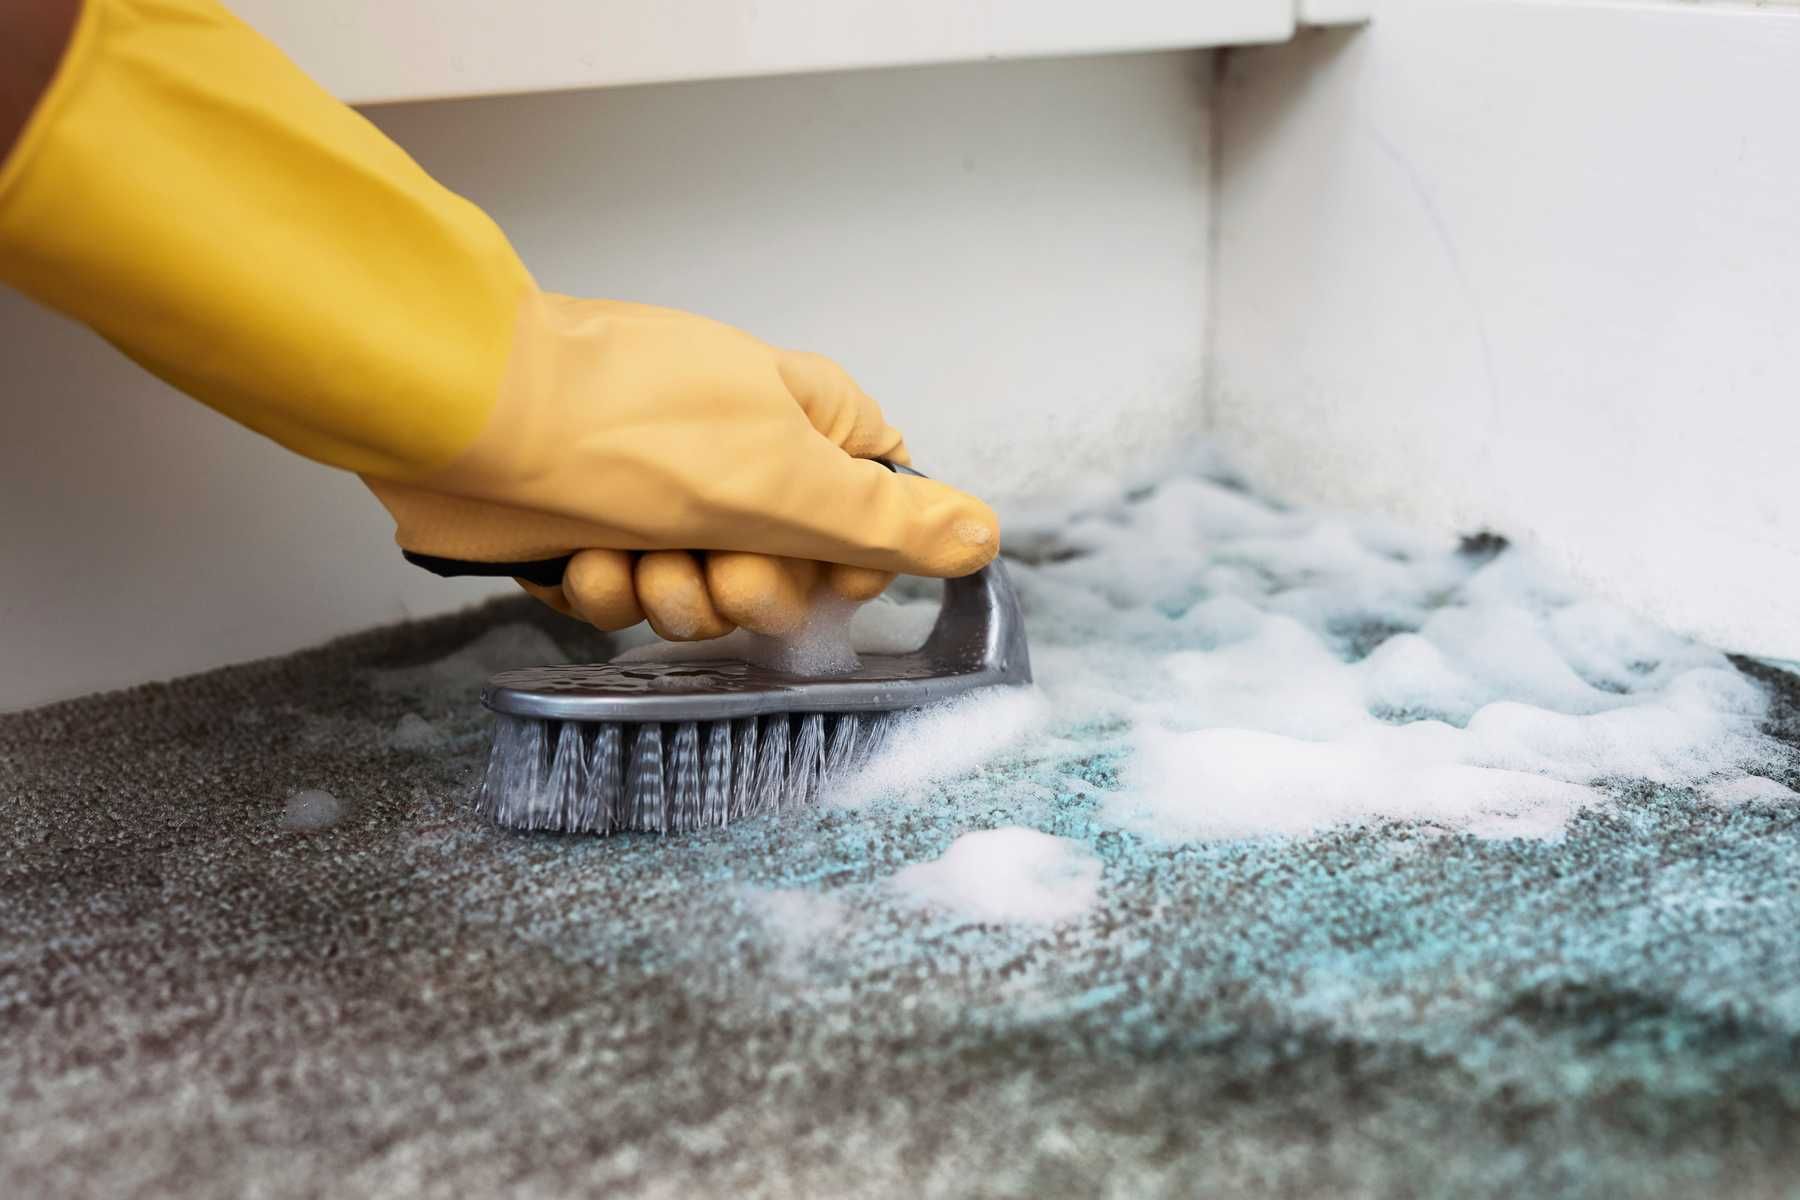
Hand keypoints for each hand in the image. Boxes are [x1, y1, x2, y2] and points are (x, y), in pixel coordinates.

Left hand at [363, 293, 998, 637]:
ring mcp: (668, 499)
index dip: (850, 564)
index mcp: (809, 425)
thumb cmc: (629, 427)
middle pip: (794, 576)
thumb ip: (887, 523)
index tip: (817, 565)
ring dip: (668, 592)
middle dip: (747, 585)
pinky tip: (579, 553)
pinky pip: (633, 604)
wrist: (467, 419)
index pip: (878, 518)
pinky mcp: (601, 535)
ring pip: (709, 601)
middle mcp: (745, 462)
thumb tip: (987, 534)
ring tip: (631, 546)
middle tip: (711, 553)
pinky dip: (607, 590)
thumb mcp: (785, 480)